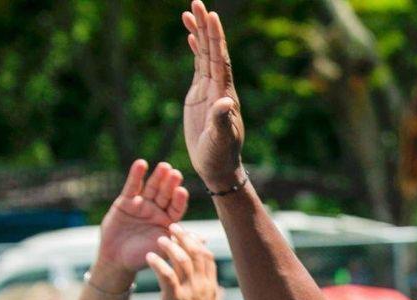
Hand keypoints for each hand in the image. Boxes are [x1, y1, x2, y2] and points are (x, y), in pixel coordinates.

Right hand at [94, 160, 188, 287]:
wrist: (117, 260)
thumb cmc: (143, 257)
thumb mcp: (164, 250)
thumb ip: (180, 242)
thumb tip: (204, 239)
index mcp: (169, 221)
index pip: (176, 208)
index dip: (179, 200)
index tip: (182, 191)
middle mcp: (157, 210)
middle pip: (165, 194)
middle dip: (170, 184)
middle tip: (176, 173)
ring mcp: (142, 204)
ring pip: (151, 188)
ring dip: (157, 177)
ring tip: (164, 166)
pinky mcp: (125, 202)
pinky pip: (132, 187)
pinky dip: (136, 175)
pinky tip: (141, 164)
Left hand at [149, 225, 219, 299]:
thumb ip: (213, 297)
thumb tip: (220, 291)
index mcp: (211, 288)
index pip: (208, 258)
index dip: (197, 243)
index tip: (187, 235)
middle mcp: (203, 287)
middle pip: (197, 253)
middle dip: (185, 237)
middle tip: (173, 227)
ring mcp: (190, 292)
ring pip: (183, 260)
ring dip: (171, 246)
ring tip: (160, 238)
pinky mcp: (175, 299)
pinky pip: (167, 275)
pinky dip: (158, 263)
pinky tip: (150, 256)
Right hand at [183, 1, 244, 191]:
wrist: (218, 166)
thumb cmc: (220, 155)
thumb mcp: (220, 139)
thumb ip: (222, 120)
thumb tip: (226, 102)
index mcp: (225, 94)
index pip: (221, 60)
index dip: (216, 38)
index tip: (210, 16)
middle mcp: (219, 87)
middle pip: (212, 51)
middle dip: (205, 28)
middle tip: (197, 2)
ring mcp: (209, 90)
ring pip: (204, 55)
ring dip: (198, 34)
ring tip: (190, 12)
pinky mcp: (200, 96)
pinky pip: (198, 67)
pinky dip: (195, 51)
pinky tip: (191, 38)